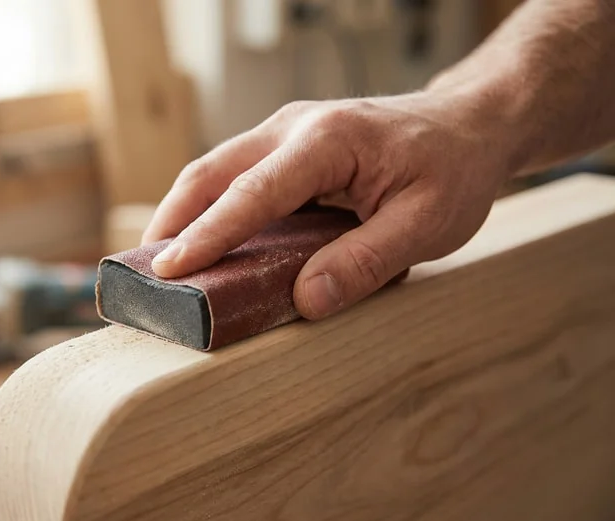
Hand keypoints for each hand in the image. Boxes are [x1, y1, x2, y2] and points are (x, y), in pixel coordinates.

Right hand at [142, 92, 512, 319]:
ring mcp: (286, 131)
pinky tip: (204, 239)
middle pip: (212, 171)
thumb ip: (365, 261)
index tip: (170, 270)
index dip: (208, 234)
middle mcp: (294, 127)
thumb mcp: (426, 223)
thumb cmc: (452, 170)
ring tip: (162, 262)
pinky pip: (235, 173)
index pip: (252, 192)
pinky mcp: (287, 145)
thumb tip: (305, 301)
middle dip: (173, 221)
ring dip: (183, 213)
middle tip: (146, 273)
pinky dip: (210, 207)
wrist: (468, 126)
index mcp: (327, 141)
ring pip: (215, 169)